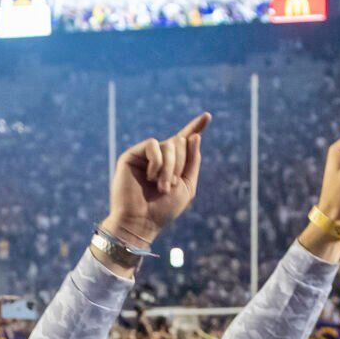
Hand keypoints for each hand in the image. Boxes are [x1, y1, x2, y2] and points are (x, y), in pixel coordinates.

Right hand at [102, 112, 210, 247]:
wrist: (140, 222)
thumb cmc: (162, 210)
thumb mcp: (187, 186)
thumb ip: (193, 162)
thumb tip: (194, 136)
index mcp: (173, 164)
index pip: (185, 141)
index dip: (196, 128)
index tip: (207, 116)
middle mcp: (159, 157)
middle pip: (180, 141)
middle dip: (181, 164)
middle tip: (171, 186)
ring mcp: (145, 155)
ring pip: (169, 144)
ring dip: (170, 167)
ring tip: (162, 187)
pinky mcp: (131, 155)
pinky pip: (153, 145)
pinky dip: (157, 163)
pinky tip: (150, 177)